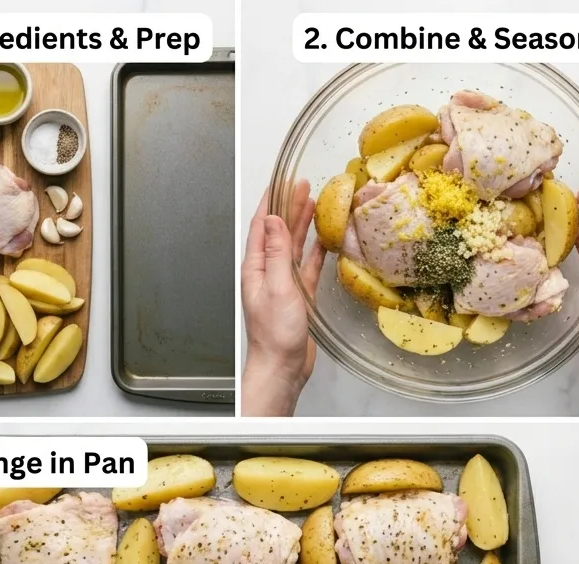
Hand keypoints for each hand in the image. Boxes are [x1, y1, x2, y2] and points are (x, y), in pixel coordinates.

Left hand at [241, 180, 325, 415]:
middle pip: (279, 232)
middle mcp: (267, 273)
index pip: (262, 226)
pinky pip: (306, 267)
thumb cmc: (275, 335)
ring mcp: (282, 284)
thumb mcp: (277, 287)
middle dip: (290, 207)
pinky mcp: (297, 297)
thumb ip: (277, 253)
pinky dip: (315, 253)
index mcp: (256, 268)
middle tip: (305, 186)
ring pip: (293, 247)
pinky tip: (323, 241)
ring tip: (315, 204)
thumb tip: (276, 221)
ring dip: (303, 226)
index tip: (282, 180)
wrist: (281, 367)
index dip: (272, 201)